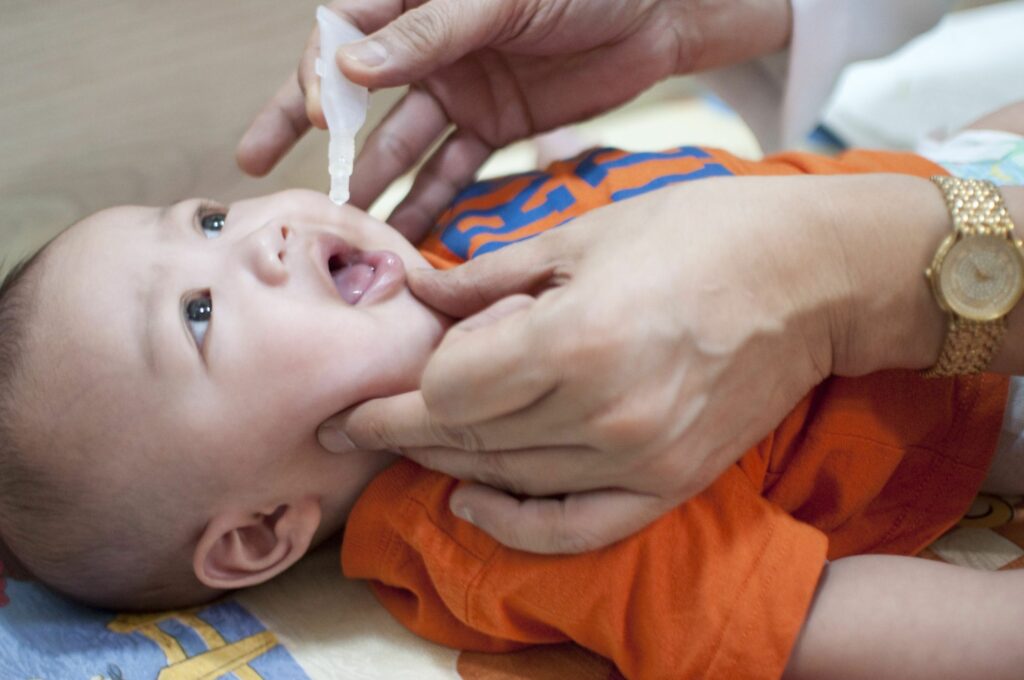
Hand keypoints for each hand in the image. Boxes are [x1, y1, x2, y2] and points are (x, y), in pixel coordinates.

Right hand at [236, 0, 790, 240]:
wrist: (660, 12)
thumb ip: (426, 32)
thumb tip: (347, 67)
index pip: (343, 33)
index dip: (320, 76)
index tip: (319, 118)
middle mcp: (429, 48)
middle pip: (355, 94)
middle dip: (310, 130)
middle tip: (261, 168)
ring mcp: (462, 91)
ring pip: (403, 143)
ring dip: (374, 183)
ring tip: (346, 227)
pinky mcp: (496, 129)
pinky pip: (454, 170)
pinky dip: (432, 203)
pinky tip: (407, 237)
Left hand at [319, 175, 862, 552]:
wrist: (810, 275)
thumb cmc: (700, 233)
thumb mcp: (582, 233)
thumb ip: (490, 276)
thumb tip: (420, 293)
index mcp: (574, 338)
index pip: (448, 391)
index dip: (391, 398)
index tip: (352, 403)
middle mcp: (603, 411)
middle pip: (468, 439)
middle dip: (400, 434)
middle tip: (356, 427)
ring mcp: (641, 456)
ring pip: (509, 479)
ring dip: (447, 465)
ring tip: (408, 446)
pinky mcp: (672, 480)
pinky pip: (576, 524)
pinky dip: (516, 524)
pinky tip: (472, 503)